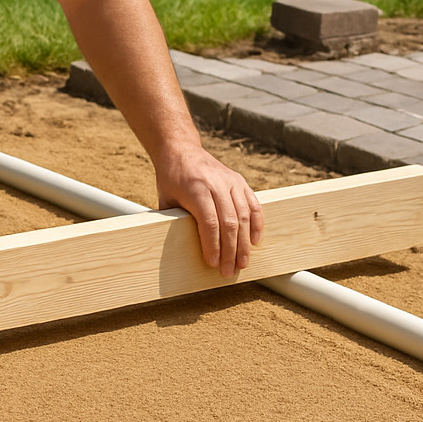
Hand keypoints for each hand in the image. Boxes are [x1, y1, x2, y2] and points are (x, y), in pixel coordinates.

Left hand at [154, 146, 263, 276]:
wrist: (181, 150)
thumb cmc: (171, 179)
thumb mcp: (165, 200)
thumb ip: (173, 222)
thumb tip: (177, 251)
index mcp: (196, 188)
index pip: (209, 222)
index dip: (213, 245)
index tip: (213, 263)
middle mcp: (216, 184)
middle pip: (229, 222)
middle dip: (230, 250)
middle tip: (229, 271)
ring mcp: (231, 181)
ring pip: (244, 216)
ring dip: (245, 243)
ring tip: (243, 263)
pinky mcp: (240, 181)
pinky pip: (253, 205)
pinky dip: (256, 224)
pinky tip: (255, 242)